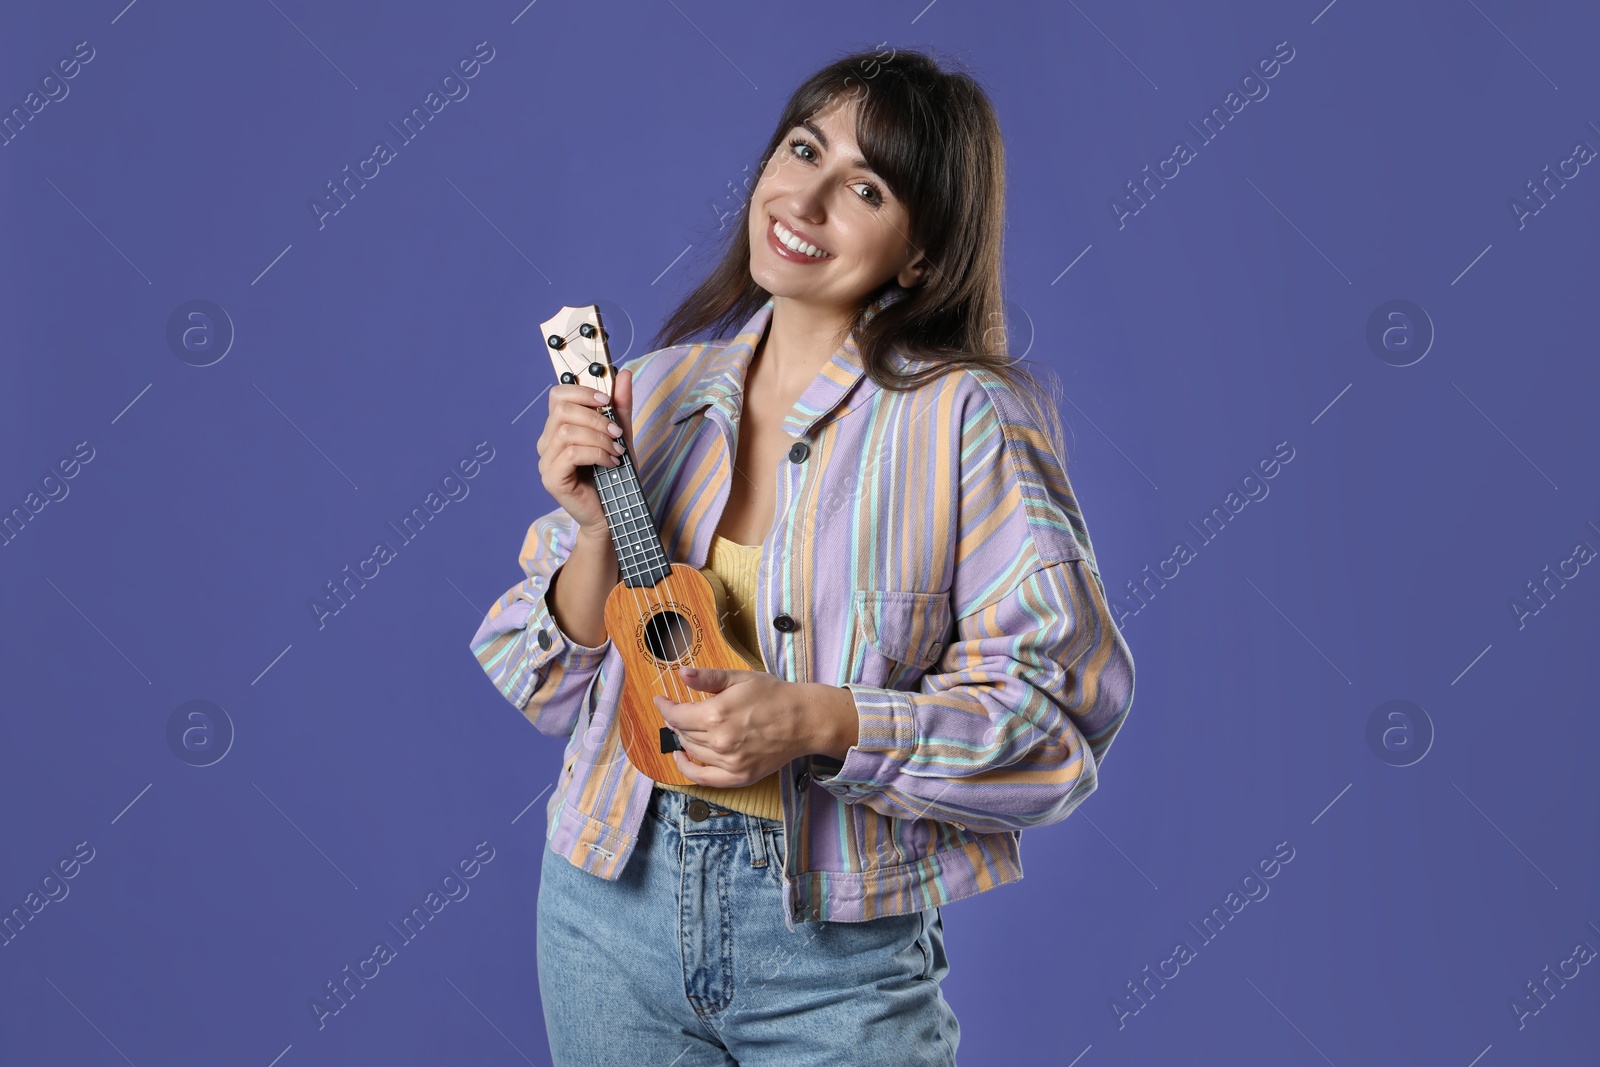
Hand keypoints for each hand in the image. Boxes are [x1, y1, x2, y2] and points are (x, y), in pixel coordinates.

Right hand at [536, 369, 635, 534]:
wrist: (615, 513)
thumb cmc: (615, 475)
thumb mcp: (621, 434)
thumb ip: (620, 405)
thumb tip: (623, 373)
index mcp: (559, 427)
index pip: (557, 395)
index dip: (582, 392)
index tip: (607, 401)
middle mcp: (547, 442)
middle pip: (562, 411)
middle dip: (595, 417)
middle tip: (616, 431)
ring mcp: (546, 461)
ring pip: (567, 432)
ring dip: (598, 438)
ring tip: (616, 451)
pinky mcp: (551, 479)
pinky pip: (571, 454)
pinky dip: (596, 454)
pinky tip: (611, 463)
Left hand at [653, 667, 858, 787]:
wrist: (804, 721)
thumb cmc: (774, 695)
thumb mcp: (740, 678)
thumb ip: (708, 677)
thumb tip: (681, 673)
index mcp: (716, 714)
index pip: (676, 715)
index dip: (665, 706)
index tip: (661, 700)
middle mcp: (719, 742)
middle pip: (682, 733)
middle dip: (676, 720)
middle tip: (678, 711)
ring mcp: (729, 762)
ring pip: (691, 751)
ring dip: (682, 739)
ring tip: (684, 729)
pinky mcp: (739, 776)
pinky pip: (704, 778)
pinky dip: (688, 769)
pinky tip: (682, 758)